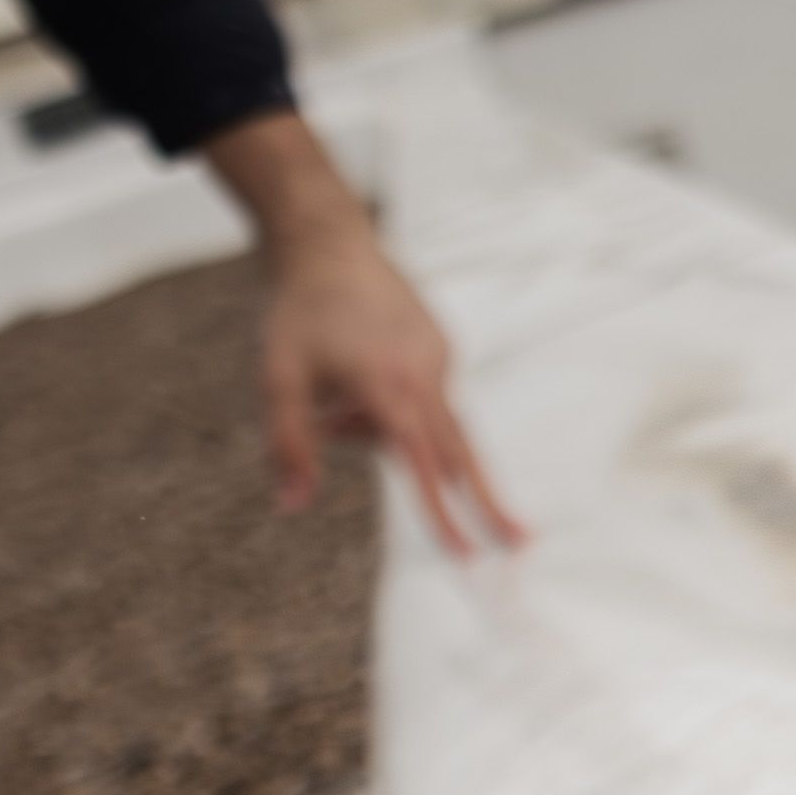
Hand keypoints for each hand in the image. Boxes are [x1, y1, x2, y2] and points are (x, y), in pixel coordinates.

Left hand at [208, 112, 521, 549]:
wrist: (328, 241)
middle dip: (483, 501)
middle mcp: (424, 376)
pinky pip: (427, 396)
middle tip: (518, 543)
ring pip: (432, 424)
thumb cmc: (297, 311)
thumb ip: (289, 446)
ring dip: (393, 438)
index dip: (444, 515)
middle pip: (460, 455)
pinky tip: (355, 375)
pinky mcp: (441, 345)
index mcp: (388, 388)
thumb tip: (293, 506)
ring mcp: (439, 358)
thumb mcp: (277, 380)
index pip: (423, 468)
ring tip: (333, 409)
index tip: (469, 553)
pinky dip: (397, 407)